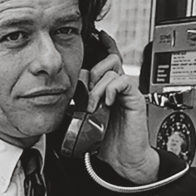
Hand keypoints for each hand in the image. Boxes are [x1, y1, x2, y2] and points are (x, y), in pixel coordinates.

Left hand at [87, 31, 158, 184]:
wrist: (124, 159)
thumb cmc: (107, 142)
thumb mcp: (85, 120)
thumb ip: (78, 104)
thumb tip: (60, 95)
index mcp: (109, 88)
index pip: (107, 58)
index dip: (102, 45)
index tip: (95, 36)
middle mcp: (119, 86)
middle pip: (109, 58)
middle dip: (93, 70)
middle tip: (87, 90)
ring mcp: (128, 91)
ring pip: (112, 70)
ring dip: (98, 86)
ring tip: (94, 105)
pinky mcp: (135, 99)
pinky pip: (123, 82)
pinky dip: (111, 89)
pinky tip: (107, 103)